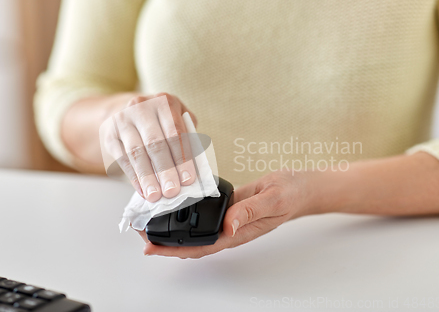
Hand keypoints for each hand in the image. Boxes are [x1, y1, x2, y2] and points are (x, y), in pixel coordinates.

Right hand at [101, 93, 197, 201]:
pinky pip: (122, 159)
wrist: (128, 111)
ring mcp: (122, 119)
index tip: (188, 179)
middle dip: (165, 170)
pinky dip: (134, 177)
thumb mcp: (177, 120)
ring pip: (136, 152)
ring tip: (155, 195)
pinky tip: (143, 190)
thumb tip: (194, 167)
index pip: (175, 133)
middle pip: (155, 143)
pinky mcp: (109, 134)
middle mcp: (141, 106)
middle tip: (172, 191)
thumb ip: (188, 139)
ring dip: (147, 177)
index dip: (182, 158)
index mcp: (164, 101)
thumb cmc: (160, 120)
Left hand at [142, 170, 310, 257]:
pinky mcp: (227, 207)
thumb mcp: (272, 198)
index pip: (201, 247)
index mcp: (238, 232)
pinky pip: (203, 214)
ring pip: (195, 230)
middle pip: (192, 243)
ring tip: (148, 222)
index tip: (151, 248)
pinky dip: (185, 213)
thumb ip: (250, 210)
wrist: (299, 187)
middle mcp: (229, 229)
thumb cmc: (289, 194)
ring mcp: (227, 219)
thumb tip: (229, 225)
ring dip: (172, 229)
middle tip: (139, 232)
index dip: (174, 251)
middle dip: (164, 242)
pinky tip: (173, 206)